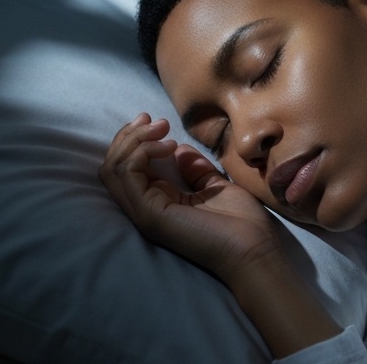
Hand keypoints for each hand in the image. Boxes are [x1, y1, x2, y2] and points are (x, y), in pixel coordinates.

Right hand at [98, 113, 283, 281]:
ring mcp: (144, 213)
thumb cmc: (241, 223)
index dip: (134, 140)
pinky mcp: (149, 214)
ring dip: (134, 140)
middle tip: (150, 118)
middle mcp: (144, 208)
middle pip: (112, 166)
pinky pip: (127, 174)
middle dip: (128, 136)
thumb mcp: (215, 186)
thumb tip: (180, 150)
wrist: (254, 249)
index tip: (153, 120)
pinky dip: (142, 152)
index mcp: (158, 202)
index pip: (127, 168)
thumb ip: (195, 170)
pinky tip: (167, 146)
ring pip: (114, 169)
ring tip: (162, 130)